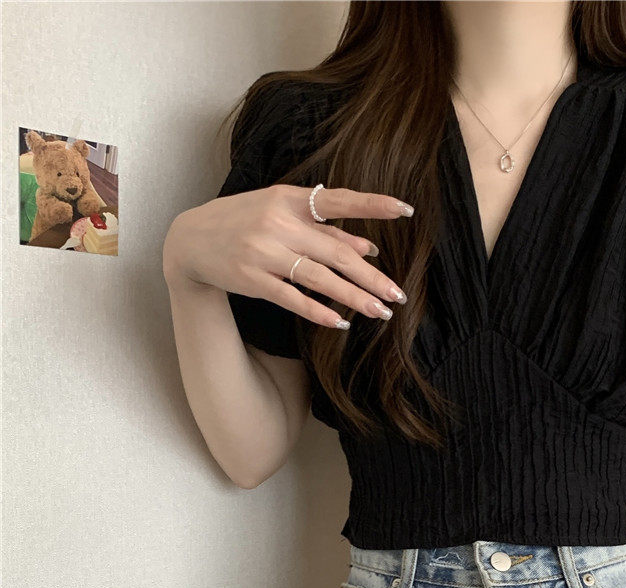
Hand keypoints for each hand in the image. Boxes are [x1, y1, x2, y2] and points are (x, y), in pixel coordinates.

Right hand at [162, 184, 413, 328]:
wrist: (191, 239)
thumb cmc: (245, 221)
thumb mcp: (281, 212)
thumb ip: (323, 229)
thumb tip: (367, 247)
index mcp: (289, 199)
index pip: (338, 199)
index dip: (373, 204)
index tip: (405, 210)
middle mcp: (279, 223)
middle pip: (336, 253)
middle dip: (371, 277)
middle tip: (398, 295)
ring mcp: (264, 252)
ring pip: (319, 278)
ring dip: (354, 297)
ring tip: (380, 312)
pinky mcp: (253, 279)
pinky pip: (293, 298)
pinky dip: (318, 311)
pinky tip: (340, 322)